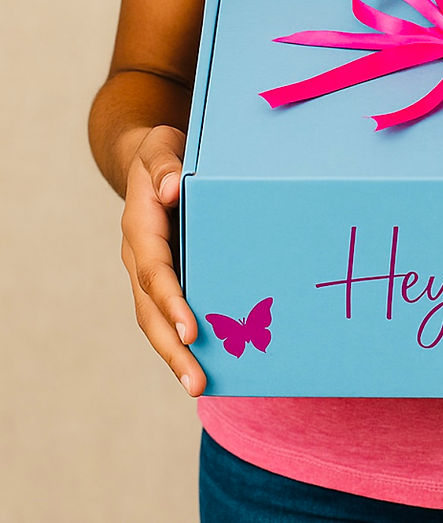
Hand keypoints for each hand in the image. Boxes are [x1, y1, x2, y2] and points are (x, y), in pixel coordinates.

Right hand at [120, 125, 206, 395]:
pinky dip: (184, 339)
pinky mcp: (167, 277)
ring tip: (200, 385)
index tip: (192, 331)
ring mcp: (151, 271)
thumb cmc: (162, 154)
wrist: (150, 162)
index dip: (171, 302)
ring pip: (157, 320)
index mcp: (140, 227)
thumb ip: (165, 164)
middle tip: (196, 382)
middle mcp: (140, 257)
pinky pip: (171, 313)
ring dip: (176, 355)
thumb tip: (169, 190)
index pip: (154, 272)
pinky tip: (212, 362)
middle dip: (172, 348)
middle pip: (151, 311)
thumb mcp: (162, 147)